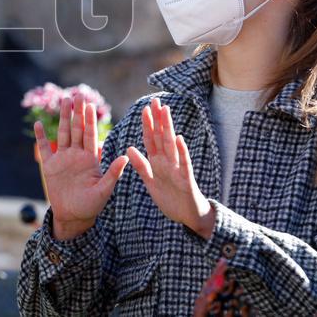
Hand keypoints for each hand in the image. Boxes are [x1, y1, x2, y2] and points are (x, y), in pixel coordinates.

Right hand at [35, 92, 128, 240]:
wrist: (74, 216)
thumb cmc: (92, 205)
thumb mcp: (104, 190)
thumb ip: (113, 173)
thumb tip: (125, 157)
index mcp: (90, 158)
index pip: (90, 135)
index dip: (89, 120)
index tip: (90, 105)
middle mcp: (77, 155)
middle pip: (76, 129)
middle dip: (77, 112)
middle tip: (77, 95)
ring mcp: (63, 159)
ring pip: (62, 134)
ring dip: (63, 118)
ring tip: (63, 101)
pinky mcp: (50, 166)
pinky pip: (44, 149)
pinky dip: (41, 137)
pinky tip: (39, 124)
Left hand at [126, 97, 215, 238]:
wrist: (187, 216)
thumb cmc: (170, 198)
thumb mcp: (150, 181)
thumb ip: (141, 165)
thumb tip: (129, 148)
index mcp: (157, 162)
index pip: (151, 140)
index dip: (147, 125)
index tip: (144, 109)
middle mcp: (167, 161)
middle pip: (161, 137)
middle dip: (158, 120)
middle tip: (155, 101)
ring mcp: (177, 168)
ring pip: (171, 145)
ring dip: (168, 128)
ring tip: (165, 112)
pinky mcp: (185, 179)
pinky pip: (183, 163)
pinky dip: (182, 151)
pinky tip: (179, 138)